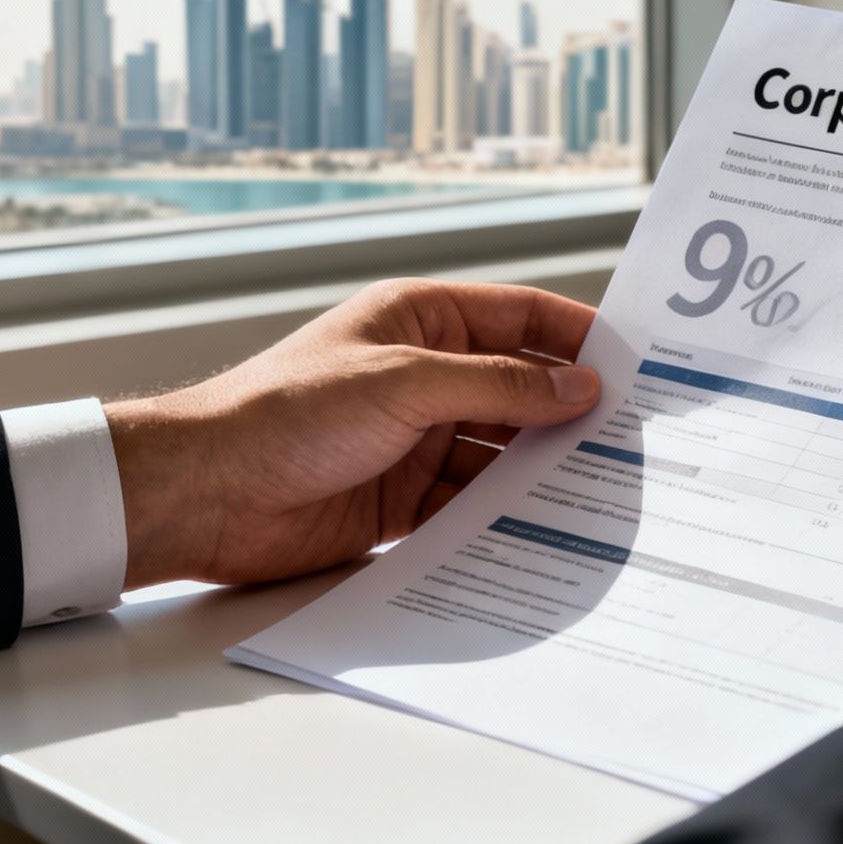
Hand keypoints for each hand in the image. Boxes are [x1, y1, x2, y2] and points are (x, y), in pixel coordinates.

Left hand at [104, 279, 600, 590]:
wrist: (205, 494)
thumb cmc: (284, 412)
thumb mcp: (404, 384)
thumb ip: (498, 387)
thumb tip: (578, 389)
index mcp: (421, 320)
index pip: (521, 317)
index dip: (579, 336)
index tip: (637, 364)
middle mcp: (424, 375)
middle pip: (520, 389)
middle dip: (571, 411)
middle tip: (636, 436)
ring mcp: (415, 438)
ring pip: (502, 450)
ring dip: (543, 468)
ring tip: (603, 487)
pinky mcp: (404, 499)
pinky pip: (472, 503)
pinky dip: (506, 514)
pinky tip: (545, 526)